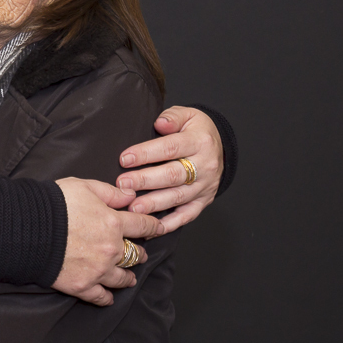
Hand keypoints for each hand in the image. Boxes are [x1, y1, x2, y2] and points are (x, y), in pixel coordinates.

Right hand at [51, 178, 163, 305]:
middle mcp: (111, 249)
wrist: (27, 228)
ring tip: (129, 277)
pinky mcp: (82, 285)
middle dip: (139, 252)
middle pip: (135, 254)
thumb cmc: (53, 204)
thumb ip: (111, 192)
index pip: (143, 225)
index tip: (158, 229)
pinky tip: (109, 296)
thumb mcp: (84, 186)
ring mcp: (98, 270)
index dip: (153, 226)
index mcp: (113, 223)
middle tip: (140, 253)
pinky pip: (101, 297)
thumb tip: (130, 195)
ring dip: (128, 277)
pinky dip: (107, 297)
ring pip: (122, 277)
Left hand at [115, 106, 222, 232]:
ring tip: (132, 208)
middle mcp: (205, 166)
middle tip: (123, 184)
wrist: (220, 146)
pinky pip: (186, 215)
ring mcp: (205, 186)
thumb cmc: (195, 130)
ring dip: (154, 204)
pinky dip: (169, 224)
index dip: (146, 154)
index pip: (170, 148)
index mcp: (199, 142)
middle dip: (145, 181)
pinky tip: (151, 228)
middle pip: (172, 175)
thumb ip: (173, 117)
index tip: (125, 159)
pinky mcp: (203, 201)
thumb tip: (160, 123)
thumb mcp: (188, 115)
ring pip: (178, 197)